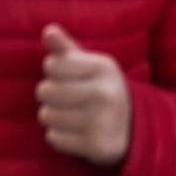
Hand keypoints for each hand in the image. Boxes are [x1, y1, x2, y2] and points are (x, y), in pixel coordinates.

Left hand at [37, 25, 131, 165]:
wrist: (130, 129)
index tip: (69, 78)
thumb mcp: (87, 65)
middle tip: (69, 100)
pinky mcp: (96, 145)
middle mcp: (105, 93)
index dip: (53, 72)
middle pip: (45, 91)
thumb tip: (48, 30)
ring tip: (73, 116)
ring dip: (53, 117)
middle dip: (50, 96)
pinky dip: (59, 136)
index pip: (51, 64)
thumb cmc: (99, 89)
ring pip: (46, 115)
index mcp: (103, 67)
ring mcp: (102, 121)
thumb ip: (65, 49)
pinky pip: (53, 138)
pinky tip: (76, 133)